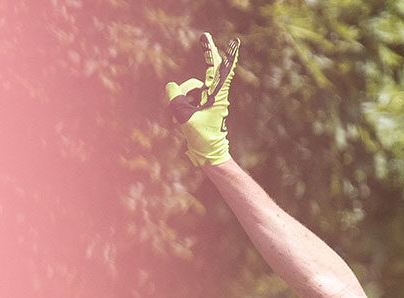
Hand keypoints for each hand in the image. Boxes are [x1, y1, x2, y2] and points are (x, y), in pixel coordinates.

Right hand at [163, 33, 239, 167]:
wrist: (209, 155)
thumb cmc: (202, 139)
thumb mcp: (184, 118)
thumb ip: (175, 99)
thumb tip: (170, 86)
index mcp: (218, 96)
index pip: (221, 71)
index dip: (222, 54)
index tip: (232, 42)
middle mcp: (216, 95)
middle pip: (207, 71)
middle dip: (207, 55)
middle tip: (205, 36)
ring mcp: (209, 100)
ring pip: (191, 88)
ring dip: (182, 100)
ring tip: (181, 120)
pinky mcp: (202, 106)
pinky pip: (187, 98)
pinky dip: (182, 106)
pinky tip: (179, 123)